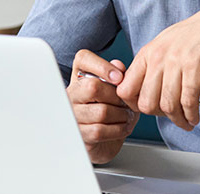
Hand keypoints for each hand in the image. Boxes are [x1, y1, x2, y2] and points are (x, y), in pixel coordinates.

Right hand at [67, 49, 139, 163]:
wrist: (104, 141)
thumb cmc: (111, 110)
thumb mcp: (117, 90)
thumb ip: (119, 75)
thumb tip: (118, 65)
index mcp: (80, 76)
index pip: (83, 59)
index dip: (102, 66)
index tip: (119, 78)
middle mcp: (72, 93)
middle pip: (93, 87)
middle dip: (117, 96)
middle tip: (125, 102)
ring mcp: (73, 114)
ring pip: (101, 111)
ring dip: (121, 115)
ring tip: (126, 116)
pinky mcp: (78, 133)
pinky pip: (100, 130)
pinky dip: (118, 130)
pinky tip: (122, 127)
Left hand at [116, 0, 199, 130]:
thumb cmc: (196, 35)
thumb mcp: (165, 44)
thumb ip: (151, 65)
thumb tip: (141, 90)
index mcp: (147, 53)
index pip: (125, 89)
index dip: (134, 105)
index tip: (148, 110)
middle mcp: (158, 57)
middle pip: (146, 103)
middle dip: (158, 116)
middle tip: (169, 116)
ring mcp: (176, 62)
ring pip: (168, 105)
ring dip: (178, 120)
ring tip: (186, 122)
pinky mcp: (196, 68)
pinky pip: (188, 101)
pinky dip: (191, 115)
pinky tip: (194, 118)